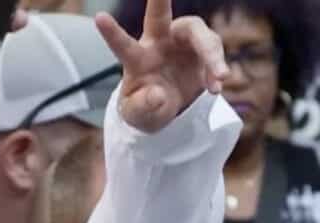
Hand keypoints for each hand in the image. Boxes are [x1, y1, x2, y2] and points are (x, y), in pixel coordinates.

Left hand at [94, 0, 227, 132]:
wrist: (167, 107)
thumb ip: (143, 107)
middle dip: (159, 0)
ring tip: (220, 79)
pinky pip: (214, 52)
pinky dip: (217, 70)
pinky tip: (215, 88)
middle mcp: (158, 43)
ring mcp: (182, 42)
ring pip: (200, 36)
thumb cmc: (144, 107)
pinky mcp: (202, 48)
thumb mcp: (138, 115)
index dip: (112, 33)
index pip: (122, 45)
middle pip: (161, 17)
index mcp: (137, 58)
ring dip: (212, 57)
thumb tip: (156, 95)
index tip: (99, 17)